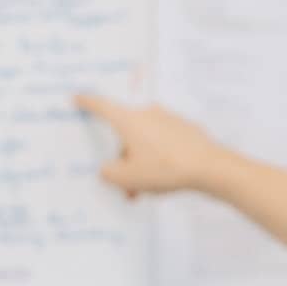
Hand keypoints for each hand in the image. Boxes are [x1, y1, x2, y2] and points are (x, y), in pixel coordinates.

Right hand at [74, 95, 233, 196]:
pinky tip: (166, 177)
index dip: (87, 102)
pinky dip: (160, 158)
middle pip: (126, 135)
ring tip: (147, 189)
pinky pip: (164, 143)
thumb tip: (108, 169)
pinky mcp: (184, 128)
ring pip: (145, 142)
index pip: (102, 106)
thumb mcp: (127, 178)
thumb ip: (109, 173)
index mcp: (129, 121)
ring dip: (142, 163)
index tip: (77, 96)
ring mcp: (168, 119)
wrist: (209, 167)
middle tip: (126, 185)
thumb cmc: (164, 169)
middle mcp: (147, 113)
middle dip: (123, 159)